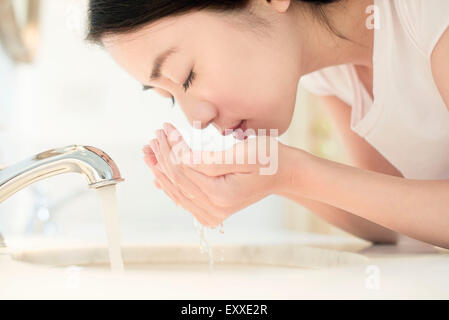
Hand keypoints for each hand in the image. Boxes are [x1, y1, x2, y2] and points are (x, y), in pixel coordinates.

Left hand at [142, 122, 290, 227]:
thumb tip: (180, 157)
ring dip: (161, 169)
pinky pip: (185, 198)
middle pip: (178, 180)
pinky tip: (157, 174)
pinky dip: (170, 183)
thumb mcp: (242, 153)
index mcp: (221, 195)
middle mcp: (214, 210)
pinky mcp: (212, 211)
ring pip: (177, 189)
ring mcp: (212, 214)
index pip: (185, 169)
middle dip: (163, 155)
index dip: (172, 147)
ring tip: (150, 150)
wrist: (283, 173)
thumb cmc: (268, 158)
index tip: (165, 127)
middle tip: (154, 135)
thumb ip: (209, 159)